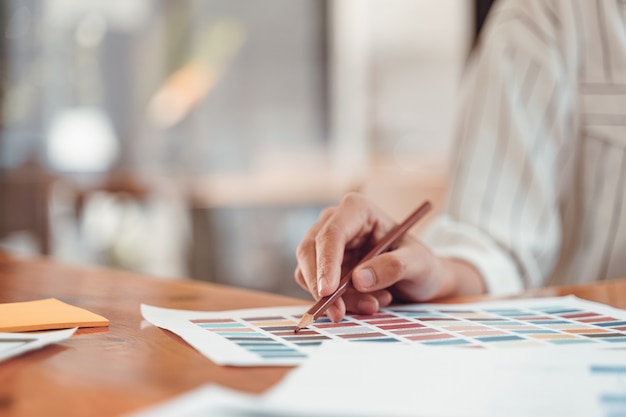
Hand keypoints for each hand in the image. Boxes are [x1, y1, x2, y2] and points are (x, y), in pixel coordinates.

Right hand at [294, 192, 485, 321]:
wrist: (419, 277)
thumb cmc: (421, 263)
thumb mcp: (419, 264)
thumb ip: (394, 267)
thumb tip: (358, 279)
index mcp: (357, 210)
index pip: (332, 233)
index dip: (325, 262)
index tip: (328, 291)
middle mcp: (336, 222)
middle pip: (310, 251)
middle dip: (322, 286)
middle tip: (339, 312)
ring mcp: (327, 244)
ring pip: (310, 273)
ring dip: (335, 297)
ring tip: (373, 305)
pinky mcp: (324, 266)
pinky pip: (317, 286)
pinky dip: (337, 301)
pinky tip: (367, 302)